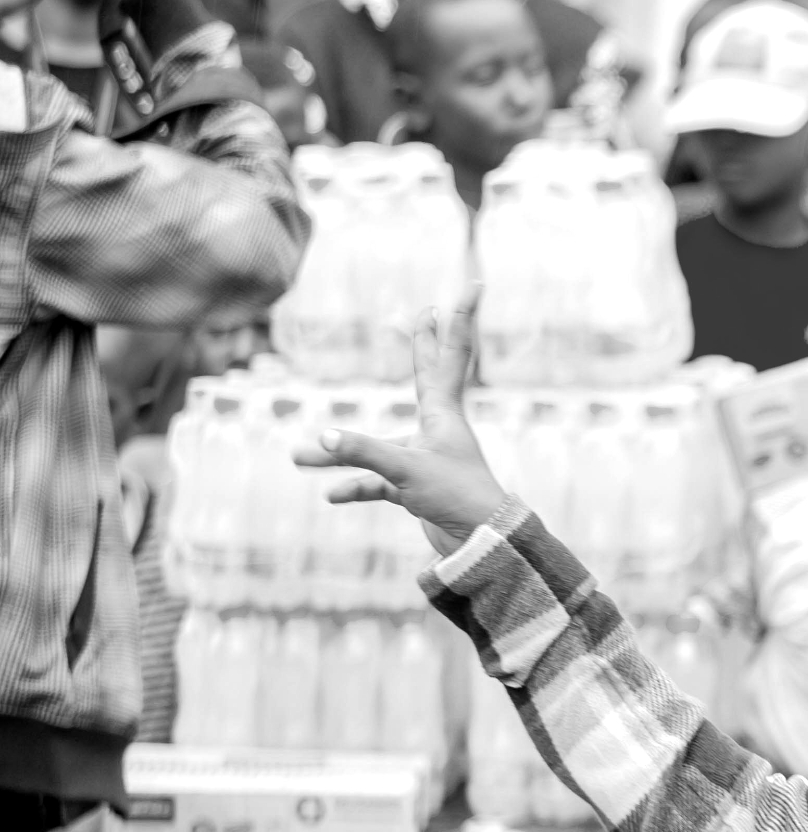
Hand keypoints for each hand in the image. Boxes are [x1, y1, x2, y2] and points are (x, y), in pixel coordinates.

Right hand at [293, 291, 508, 557]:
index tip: (473, 284)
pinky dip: (355, 489)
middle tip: (425, 313)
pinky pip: (379, 484)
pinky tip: (330, 496)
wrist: (484, 547)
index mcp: (444, 413)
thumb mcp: (405, 471)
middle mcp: (439, 429)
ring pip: (380, 446)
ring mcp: (428, 459)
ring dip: (345, 453)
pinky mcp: (420, 489)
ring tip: (300, 456)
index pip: (450, 354)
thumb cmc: (456, 499)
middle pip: (427, 376)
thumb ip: (361, 453)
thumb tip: (320, 440)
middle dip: (422, 345)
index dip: (458, 319)